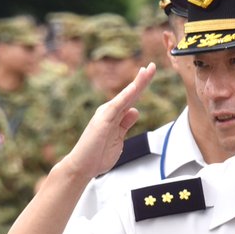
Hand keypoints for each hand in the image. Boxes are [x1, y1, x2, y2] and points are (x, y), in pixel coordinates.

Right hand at [62, 64, 155, 180]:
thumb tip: (134, 111)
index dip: (141, 86)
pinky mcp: (102, 120)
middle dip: (142, 79)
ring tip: (146, 71)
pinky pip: (117, 106)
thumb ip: (125, 124)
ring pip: (125, 96)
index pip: (131, 98)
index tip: (150, 73)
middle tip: (152, 66)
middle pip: (130, 93)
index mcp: (115, 116)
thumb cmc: (97, 155)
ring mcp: (106, 115)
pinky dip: (126, 96)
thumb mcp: (118, 138)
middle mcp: (110, 111)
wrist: (82, 167)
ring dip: (137, 83)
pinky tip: (134, 87)